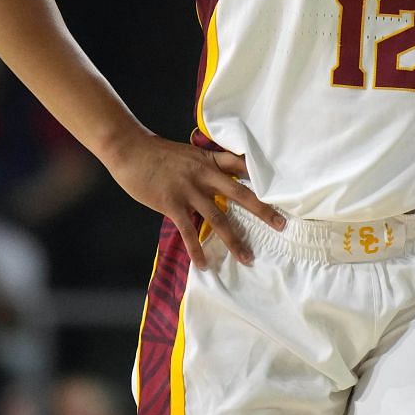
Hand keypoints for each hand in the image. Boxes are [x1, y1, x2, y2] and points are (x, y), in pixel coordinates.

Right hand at [104, 133, 281, 267]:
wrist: (130, 150)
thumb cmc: (157, 153)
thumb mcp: (188, 154)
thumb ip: (204, 167)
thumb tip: (217, 182)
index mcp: (210, 159)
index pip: (243, 166)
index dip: (262, 178)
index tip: (283, 190)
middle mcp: (205, 174)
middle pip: (241, 194)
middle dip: (263, 211)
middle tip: (281, 225)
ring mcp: (190, 189)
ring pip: (219, 218)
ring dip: (235, 240)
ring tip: (247, 257)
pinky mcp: (172, 203)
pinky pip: (189, 231)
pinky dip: (197, 249)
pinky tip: (204, 264)